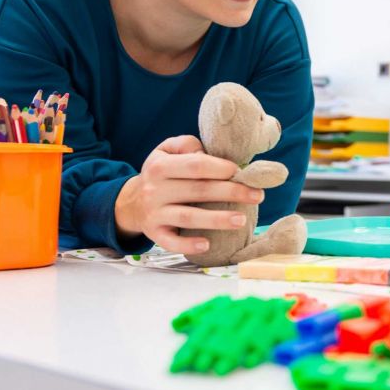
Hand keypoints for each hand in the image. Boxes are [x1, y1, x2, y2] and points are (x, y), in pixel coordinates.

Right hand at [114, 135, 265, 254]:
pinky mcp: (155, 234)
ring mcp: (154, 213)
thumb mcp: (166, 150)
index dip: (221, 168)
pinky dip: (188, 244)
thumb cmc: (161, 173)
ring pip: (188, 217)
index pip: (195, 165)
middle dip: (231, 192)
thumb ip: (187, 145)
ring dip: (216, 219)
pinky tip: (208, 244)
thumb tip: (209, 154)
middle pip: (198, 190)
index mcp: (160, 166)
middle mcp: (155, 190)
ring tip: (242, 220)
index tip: (242, 172)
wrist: (131, 202)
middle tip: (257, 195)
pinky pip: (171, 242)